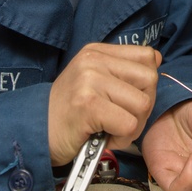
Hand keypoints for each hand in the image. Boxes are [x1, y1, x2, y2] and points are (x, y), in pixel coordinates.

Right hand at [49, 43, 161, 165]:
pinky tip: (103, 137)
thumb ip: (121, 70)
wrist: (34, 131)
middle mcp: (94, 60)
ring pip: (142, 104)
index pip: (147, 56)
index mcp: (97, 51)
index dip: (146, 83)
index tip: (127, 99)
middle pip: (150, 80)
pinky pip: (129, 125)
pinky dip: (121, 139)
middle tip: (121, 119)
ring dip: (132, 126)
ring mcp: (90, 80)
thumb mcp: (93, 80)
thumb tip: (157, 60)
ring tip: (109, 129)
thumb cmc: (69, 111)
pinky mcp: (89, 105)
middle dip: (143, 107)